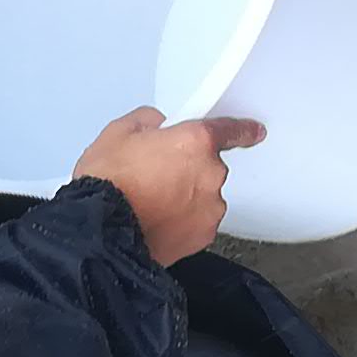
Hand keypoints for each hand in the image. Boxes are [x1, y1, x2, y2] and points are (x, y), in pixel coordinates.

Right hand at [74, 107, 266, 266]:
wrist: (102, 232)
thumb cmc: (109, 184)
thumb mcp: (118, 133)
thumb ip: (147, 121)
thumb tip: (155, 125)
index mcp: (195, 142)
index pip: (230, 130)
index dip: (243, 130)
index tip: (254, 131)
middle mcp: (210, 174)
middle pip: (208, 166)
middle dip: (187, 168)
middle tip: (154, 175)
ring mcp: (209, 208)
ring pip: (203, 196)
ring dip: (185, 197)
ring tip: (151, 202)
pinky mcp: (202, 236)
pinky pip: (197, 222)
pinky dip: (182, 221)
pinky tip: (156, 219)